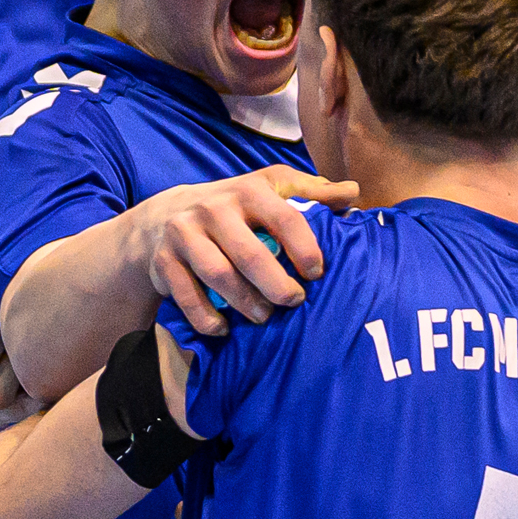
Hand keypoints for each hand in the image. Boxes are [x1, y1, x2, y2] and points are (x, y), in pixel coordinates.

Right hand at [124, 167, 358, 335]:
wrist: (166, 216)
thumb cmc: (236, 206)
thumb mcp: (272, 189)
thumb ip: (312, 193)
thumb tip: (353, 191)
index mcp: (249, 190)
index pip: (285, 218)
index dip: (305, 249)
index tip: (317, 273)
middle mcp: (214, 208)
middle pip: (250, 253)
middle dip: (277, 285)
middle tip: (294, 302)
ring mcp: (185, 233)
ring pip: (218, 275)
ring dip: (245, 303)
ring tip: (264, 317)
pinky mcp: (164, 260)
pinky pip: (187, 296)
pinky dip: (207, 319)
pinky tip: (225, 329)